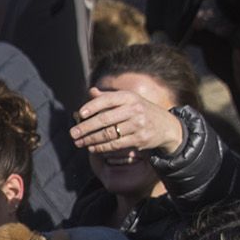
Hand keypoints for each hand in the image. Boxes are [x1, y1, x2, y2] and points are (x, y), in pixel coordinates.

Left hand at [70, 87, 184, 155]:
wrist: (166, 126)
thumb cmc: (141, 111)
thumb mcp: (129, 100)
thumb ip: (109, 98)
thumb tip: (91, 92)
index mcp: (129, 97)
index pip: (107, 100)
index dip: (92, 106)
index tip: (79, 114)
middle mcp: (134, 110)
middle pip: (105, 119)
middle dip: (86, 127)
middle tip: (73, 133)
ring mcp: (137, 125)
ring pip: (109, 134)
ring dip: (91, 140)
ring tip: (79, 142)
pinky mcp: (139, 140)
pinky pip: (116, 145)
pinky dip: (101, 148)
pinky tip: (92, 148)